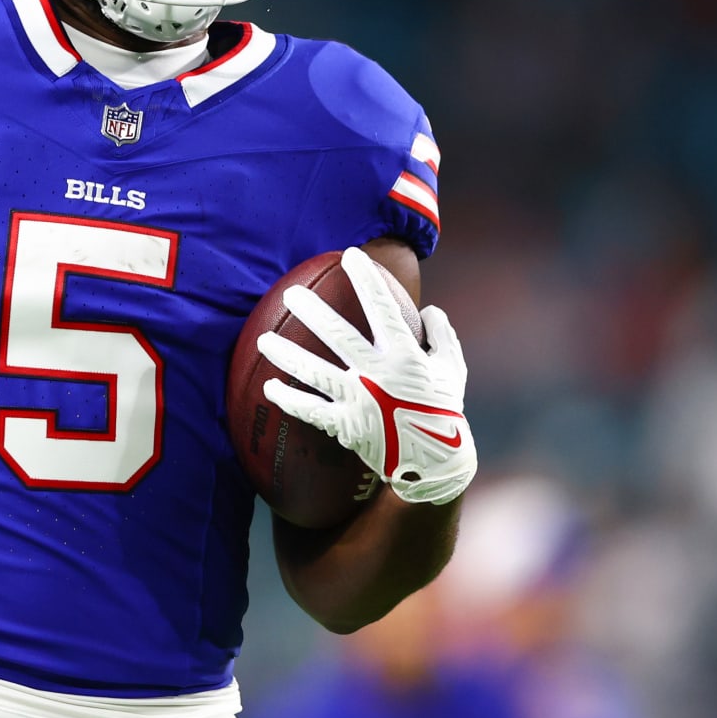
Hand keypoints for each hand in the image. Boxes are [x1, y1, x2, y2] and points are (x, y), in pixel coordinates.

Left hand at [256, 245, 475, 504]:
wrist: (434, 462)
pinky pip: (310, 410)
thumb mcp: (453, 370)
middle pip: (336, 335)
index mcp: (405, 356)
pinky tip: (270, 386)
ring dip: (285, 354)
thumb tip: (430, 309)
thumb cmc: (444, 410)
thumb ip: (443, 336)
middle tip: (290, 294)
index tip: (350, 255)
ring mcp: (358, 401)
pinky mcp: (345, 425)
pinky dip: (288, 398)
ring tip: (263, 339)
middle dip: (311, 310)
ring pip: (313, 372)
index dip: (366, 280)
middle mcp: (377, 375)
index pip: (382, 308)